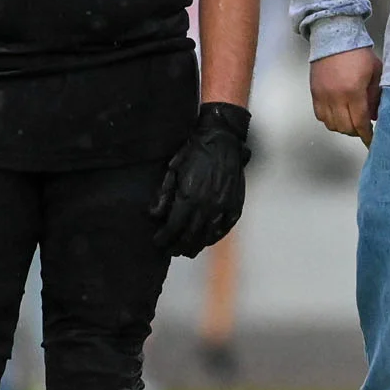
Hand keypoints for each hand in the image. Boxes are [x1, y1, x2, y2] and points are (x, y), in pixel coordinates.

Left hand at [150, 102, 250, 258]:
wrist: (223, 140)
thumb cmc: (195, 151)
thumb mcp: (173, 169)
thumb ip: (164, 194)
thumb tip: (153, 215)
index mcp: (189, 197)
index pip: (173, 228)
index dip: (163, 238)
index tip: (157, 241)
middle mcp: (207, 206)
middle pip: (190, 237)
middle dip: (177, 247)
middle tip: (170, 250)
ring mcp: (223, 207)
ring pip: (207, 237)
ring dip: (195, 246)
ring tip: (186, 250)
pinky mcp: (235, 205)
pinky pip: (225, 229)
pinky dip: (214, 237)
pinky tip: (206, 239)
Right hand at [310, 47, 382, 147]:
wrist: (334, 38)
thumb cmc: (357, 53)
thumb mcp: (375, 72)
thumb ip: (376, 96)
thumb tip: (375, 115)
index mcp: (353, 92)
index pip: (360, 122)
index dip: (367, 135)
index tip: (371, 141)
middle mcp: (336, 97)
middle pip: (345, 127)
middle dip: (356, 132)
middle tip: (362, 129)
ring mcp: (323, 96)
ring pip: (331, 124)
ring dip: (342, 127)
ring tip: (350, 121)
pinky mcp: (314, 93)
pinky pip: (320, 116)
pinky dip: (329, 120)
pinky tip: (337, 115)